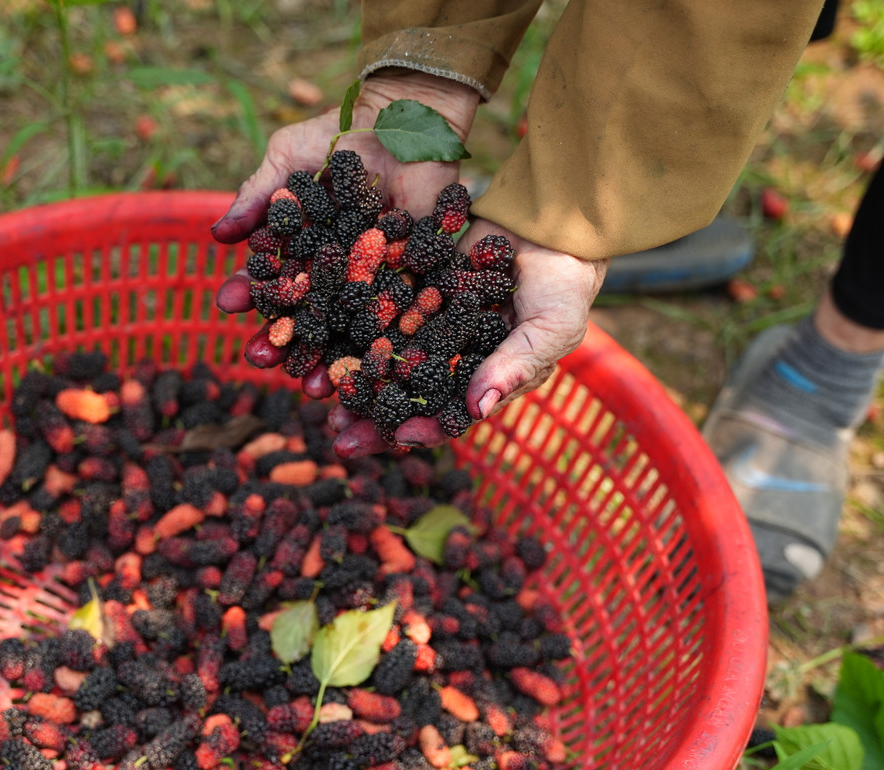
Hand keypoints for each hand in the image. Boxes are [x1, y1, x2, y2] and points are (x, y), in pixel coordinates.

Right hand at [212, 70, 478, 393]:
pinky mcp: (413, 281)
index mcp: (300, 250)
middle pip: (303, 316)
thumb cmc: (340, 135)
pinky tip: (369, 367)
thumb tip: (216, 235)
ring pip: (345, 328)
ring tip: (314, 387)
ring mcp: (371, 280)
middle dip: (282, 343)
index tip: (226, 304)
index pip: (270, 279)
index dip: (249, 294)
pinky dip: (384, 345)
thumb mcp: (289, 159)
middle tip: (261, 362)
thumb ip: (257, 196)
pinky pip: (397, 318)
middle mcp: (332, 273)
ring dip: (328, 360)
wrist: (404, 119)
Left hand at [330, 219, 608, 457]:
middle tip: (336, 433)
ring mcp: (429, 328)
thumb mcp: (553, 326)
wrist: (552, 219)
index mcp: (485, 381)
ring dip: (352, 377)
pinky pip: (376, 312)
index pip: (449, 417)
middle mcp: (451, 361)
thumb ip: (517, 366)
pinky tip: (320, 335)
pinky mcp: (412, 291)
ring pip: (382, 360)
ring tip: (317, 393)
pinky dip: (349, 325)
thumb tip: (478, 410)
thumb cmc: (566, 281)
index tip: (394, 438)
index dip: (422, 430)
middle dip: (371, 417)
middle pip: (405, 397)